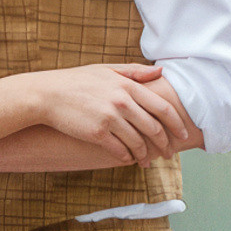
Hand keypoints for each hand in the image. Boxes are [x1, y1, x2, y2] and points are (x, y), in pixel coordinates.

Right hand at [35, 65, 195, 162]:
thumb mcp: (107, 69)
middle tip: (170, 153)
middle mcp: (122, 102)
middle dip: (165, 144)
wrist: (47, 94)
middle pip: (154, 128)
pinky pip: (119, 150)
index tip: (183, 134)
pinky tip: (128, 160)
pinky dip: (127, 158)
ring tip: (148, 161)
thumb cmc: (78, 81)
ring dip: (146, 155)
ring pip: (138, 142)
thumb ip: (135, 71)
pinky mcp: (96, 133)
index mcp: (128, 85)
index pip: (162, 107)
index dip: (176, 123)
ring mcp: (109, 118)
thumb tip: (161, 72)